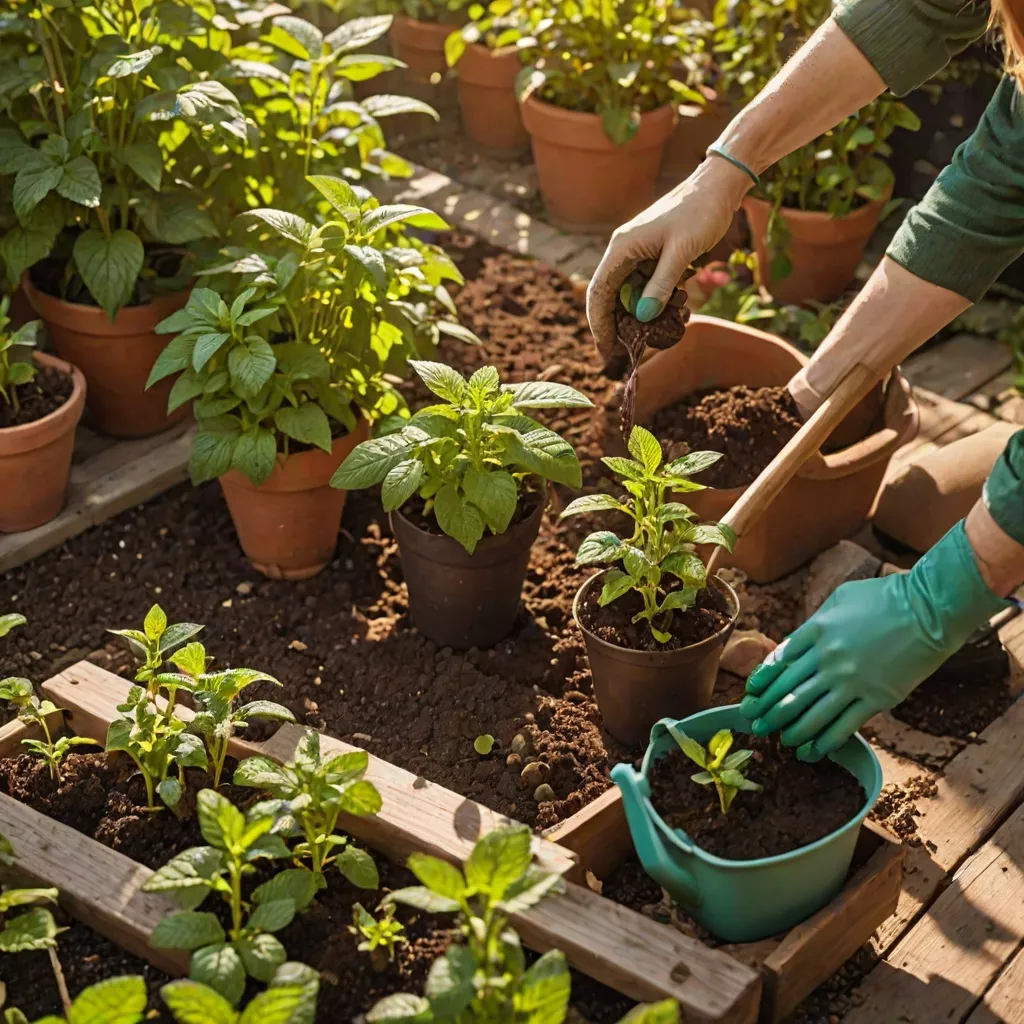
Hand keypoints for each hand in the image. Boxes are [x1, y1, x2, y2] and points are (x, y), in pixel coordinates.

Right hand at [586, 157, 751, 361]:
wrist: (718, 186)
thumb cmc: (700, 212)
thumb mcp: (681, 252)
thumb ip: (661, 285)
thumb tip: (643, 317)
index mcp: (622, 248)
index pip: (599, 293)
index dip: (599, 324)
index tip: (607, 350)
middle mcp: (624, 251)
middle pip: (610, 297)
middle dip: (618, 326)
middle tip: (629, 353)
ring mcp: (638, 253)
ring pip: (630, 295)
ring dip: (644, 315)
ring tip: (663, 330)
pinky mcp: (653, 256)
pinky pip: (647, 286)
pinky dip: (658, 301)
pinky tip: (677, 310)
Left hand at [740, 521, 1010, 760]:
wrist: (929, 609)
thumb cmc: (886, 597)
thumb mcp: (840, 598)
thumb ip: (817, 622)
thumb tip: (797, 642)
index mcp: (815, 630)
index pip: (777, 662)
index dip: (762, 682)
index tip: (751, 695)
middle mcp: (826, 658)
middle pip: (787, 692)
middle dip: (768, 712)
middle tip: (756, 725)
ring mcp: (850, 681)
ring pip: (809, 715)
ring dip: (791, 732)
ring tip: (782, 741)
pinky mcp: (875, 699)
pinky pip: (842, 727)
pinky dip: (823, 743)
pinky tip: (812, 751)